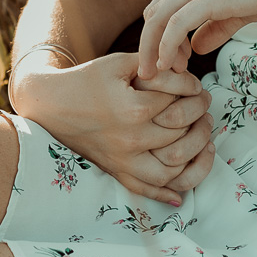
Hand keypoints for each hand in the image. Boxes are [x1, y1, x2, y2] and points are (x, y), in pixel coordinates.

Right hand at [10, 52, 213, 204]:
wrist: (51, 105)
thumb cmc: (87, 80)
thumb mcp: (120, 63)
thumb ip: (154, 66)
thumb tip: (187, 71)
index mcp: (133, 109)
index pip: (179, 100)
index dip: (192, 89)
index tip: (195, 85)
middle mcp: (131, 139)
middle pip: (181, 134)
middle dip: (200, 117)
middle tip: (205, 107)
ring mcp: (123, 160)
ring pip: (172, 169)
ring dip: (195, 156)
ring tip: (204, 139)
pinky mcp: (116, 171)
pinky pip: (147, 190)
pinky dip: (167, 193)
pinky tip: (182, 192)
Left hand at [137, 0, 256, 79]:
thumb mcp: (240, 8)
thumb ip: (215, 26)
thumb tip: (197, 47)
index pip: (164, 5)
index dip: (161, 35)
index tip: (175, 59)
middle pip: (153, 12)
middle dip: (148, 45)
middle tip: (151, 72)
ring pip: (158, 18)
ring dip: (152, 49)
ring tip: (154, 74)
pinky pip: (177, 24)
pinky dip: (168, 47)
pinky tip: (170, 64)